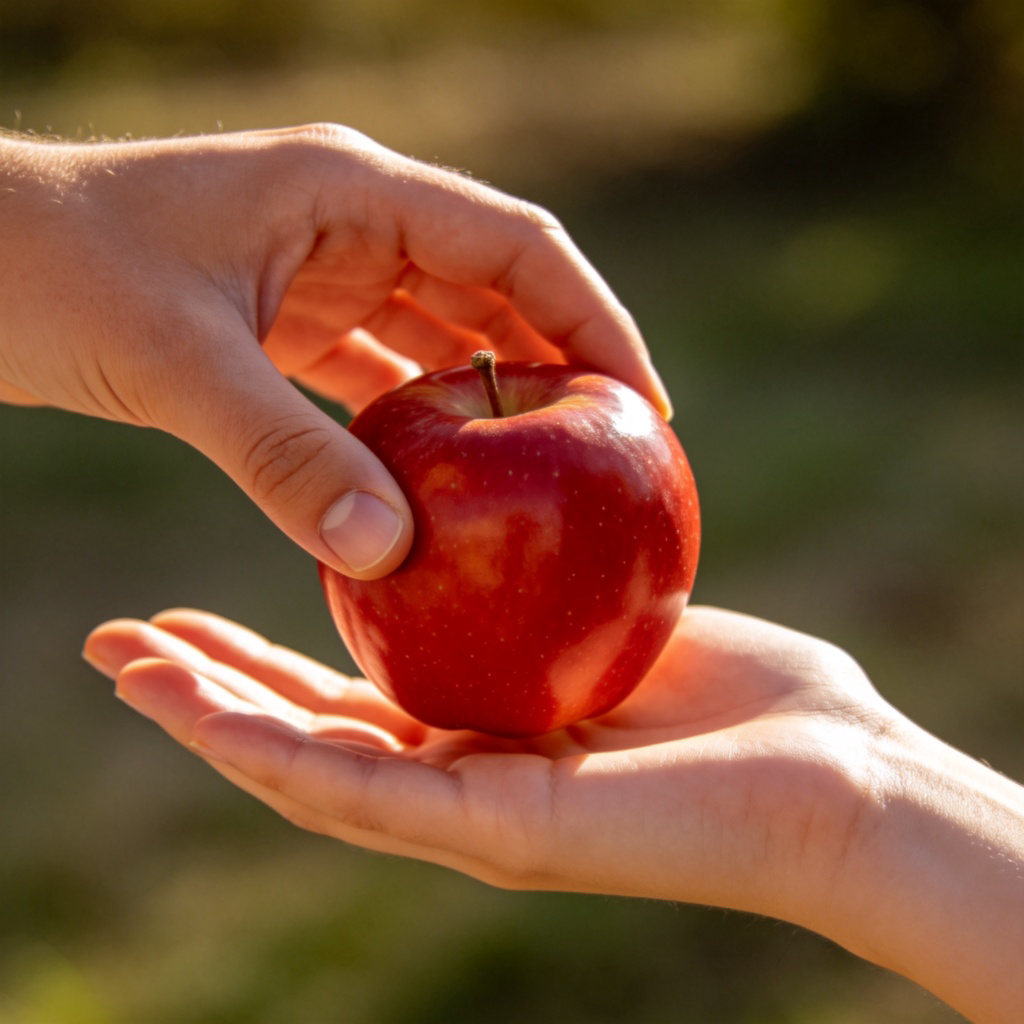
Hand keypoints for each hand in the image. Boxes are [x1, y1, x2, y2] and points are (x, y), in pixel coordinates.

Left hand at [0, 125, 668, 577]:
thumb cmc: (46, 271)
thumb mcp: (174, 363)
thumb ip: (282, 460)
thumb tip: (389, 559)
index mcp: (351, 193)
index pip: (517, 247)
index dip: (595, 320)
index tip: (644, 405)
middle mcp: (353, 222)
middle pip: (497, 290)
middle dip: (559, 367)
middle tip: (615, 456)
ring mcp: (325, 270)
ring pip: (444, 334)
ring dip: (494, 401)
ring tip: (551, 475)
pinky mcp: (291, 318)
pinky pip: (383, 372)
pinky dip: (421, 423)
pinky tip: (448, 478)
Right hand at [84, 606, 1023, 1022]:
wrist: (826, 778)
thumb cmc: (742, 691)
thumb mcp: (618, 610)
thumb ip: (555, 583)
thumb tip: (516, 507)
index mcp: (479, 729)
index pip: (346, 694)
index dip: (262, 655)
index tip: (193, 606)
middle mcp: (457, 775)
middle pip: (310, 733)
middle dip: (213, 689)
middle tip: (119, 641)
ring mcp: (470, 811)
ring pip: (314, 769)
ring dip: (214, 722)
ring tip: (126, 669)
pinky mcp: (499, 829)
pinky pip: (371, 790)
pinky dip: (281, 754)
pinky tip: (207, 715)